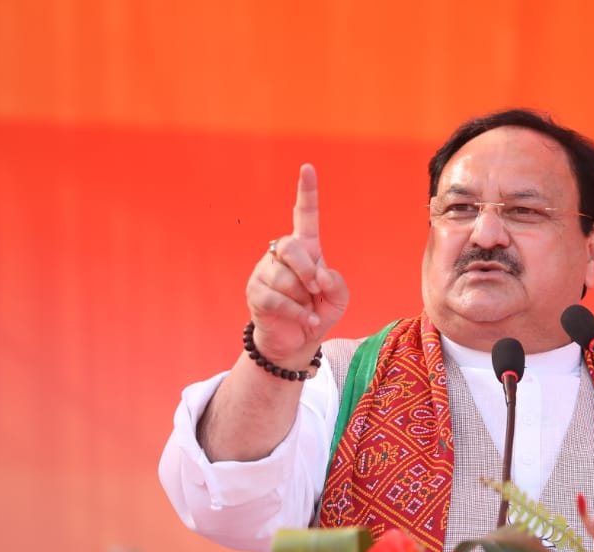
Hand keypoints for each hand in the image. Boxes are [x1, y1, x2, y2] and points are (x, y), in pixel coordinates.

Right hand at [246, 164, 348, 364]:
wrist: (297, 341)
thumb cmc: (318, 313)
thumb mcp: (338, 298)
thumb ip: (336, 283)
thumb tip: (318, 275)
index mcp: (305, 249)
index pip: (304, 216)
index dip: (306, 192)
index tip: (308, 168)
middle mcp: (281, 255)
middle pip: (291, 246)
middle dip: (307, 270)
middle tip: (316, 290)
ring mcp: (265, 272)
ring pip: (283, 277)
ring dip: (302, 298)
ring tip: (306, 309)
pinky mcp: (255, 292)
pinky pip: (276, 298)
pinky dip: (297, 313)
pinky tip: (307, 321)